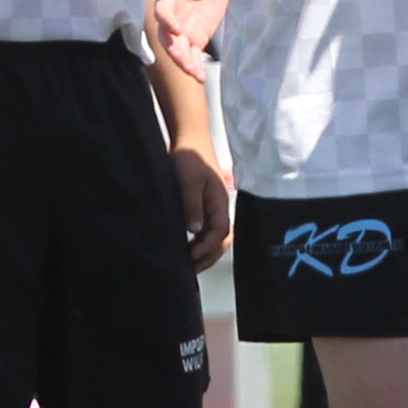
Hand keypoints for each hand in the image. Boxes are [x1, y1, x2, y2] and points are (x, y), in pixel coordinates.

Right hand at [149, 0, 226, 83]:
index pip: (162, 12)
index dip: (167, 21)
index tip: (175, 29)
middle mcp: (170, 18)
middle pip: (167, 38)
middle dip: (174, 49)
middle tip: (182, 59)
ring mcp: (182, 31)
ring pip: (179, 51)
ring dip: (185, 63)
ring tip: (195, 74)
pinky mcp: (195, 38)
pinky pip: (193, 55)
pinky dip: (196, 66)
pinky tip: (201, 77)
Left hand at [169, 139, 232, 268]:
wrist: (189, 139)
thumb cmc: (190, 157)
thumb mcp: (189, 181)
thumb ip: (193, 205)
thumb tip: (195, 230)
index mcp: (219, 202)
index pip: (220, 232)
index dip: (207, 247)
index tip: (191, 255)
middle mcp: (218, 208)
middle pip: (221, 239)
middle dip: (208, 256)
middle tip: (190, 269)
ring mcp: (212, 208)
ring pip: (214, 237)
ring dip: (204, 252)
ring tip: (188, 265)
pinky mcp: (203, 206)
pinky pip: (205, 230)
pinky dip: (199, 242)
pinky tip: (186, 248)